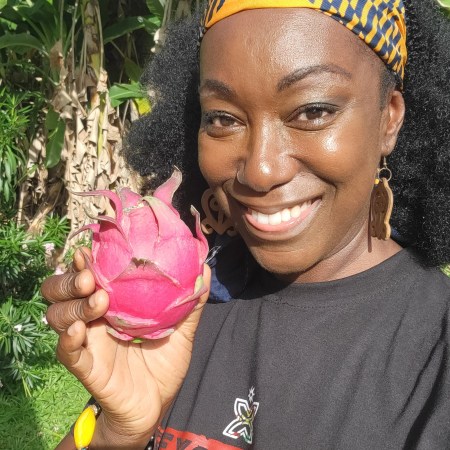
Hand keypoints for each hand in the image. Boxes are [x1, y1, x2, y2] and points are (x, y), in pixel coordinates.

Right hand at [42, 248, 210, 447]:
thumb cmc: (164, 363)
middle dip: (69, 278)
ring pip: (57, 315)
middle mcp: (93, 318)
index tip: (92, 248)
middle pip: (60, 290)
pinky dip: (68, 338)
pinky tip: (80, 330)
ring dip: (74, 305)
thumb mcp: (182, 329)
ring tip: (99, 301)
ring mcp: (87, 342)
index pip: (88, 273)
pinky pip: (65, 351)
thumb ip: (191, 301)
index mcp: (112, 303)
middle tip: (90, 277)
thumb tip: (206, 267)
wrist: (157, 403)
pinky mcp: (86, 367)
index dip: (85, 259)